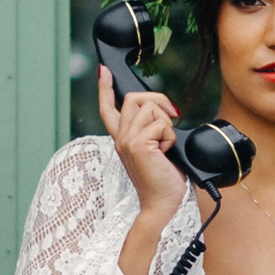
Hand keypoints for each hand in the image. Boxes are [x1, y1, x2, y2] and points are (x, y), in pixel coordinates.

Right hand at [97, 59, 186, 227]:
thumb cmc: (164, 179)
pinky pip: (161, 124)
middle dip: (157, 100)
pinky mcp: (138, 145)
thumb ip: (154, 130)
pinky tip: (167, 153)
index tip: (103, 70)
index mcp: (123, 139)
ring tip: (166, 145)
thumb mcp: (157, 149)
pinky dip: (170, 136)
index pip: (108, 108)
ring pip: (150, 108)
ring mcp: (127, 141)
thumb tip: (167, 110)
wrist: (162, 203)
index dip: (105, 88)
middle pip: (134, 98)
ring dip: (167, 123)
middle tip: (171, 116)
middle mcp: (121, 138)